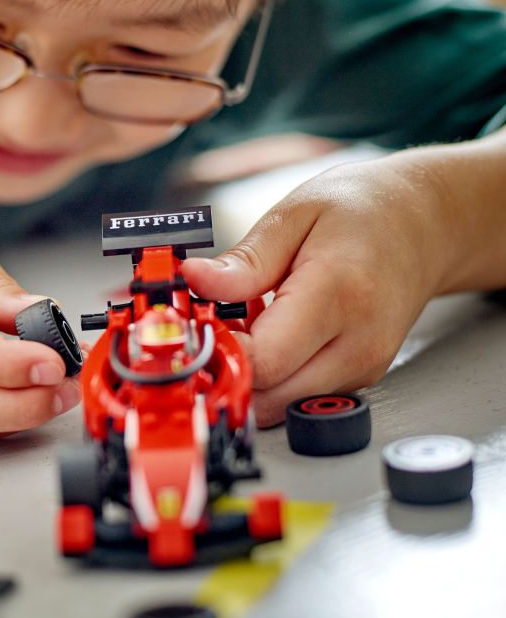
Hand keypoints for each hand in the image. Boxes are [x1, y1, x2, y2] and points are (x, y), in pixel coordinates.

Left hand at [182, 154, 451, 425]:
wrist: (425, 224)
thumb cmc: (361, 212)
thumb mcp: (293, 216)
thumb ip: (244, 262)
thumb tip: (193, 280)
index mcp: (337, 296)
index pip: (263, 360)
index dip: (219, 350)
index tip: (197, 323)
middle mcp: (357, 344)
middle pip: (269, 395)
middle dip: (229, 368)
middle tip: (212, 326)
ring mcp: (363, 368)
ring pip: (281, 405)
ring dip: (249, 376)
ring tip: (245, 326)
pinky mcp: (360, 378)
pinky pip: (298, 397)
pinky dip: (273, 378)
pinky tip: (270, 337)